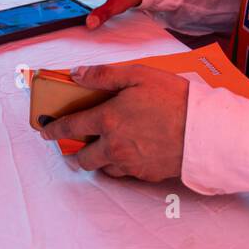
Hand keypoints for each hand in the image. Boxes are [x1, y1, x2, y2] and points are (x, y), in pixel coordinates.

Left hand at [39, 64, 188, 181]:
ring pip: (103, 167)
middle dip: (74, 152)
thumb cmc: (174, 99)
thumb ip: (104, 75)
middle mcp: (114, 145)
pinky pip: (125, 173)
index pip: (71, 127)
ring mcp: (130, 163)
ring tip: (103, 147)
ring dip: (98, 159)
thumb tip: (77, 73)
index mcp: (108, 119)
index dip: (54, 129)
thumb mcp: (137, 75)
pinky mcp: (145, 174)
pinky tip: (129, 152)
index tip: (44, 131)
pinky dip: (121, 164)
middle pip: (83, 157)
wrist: (204, 130)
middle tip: (73, 145)